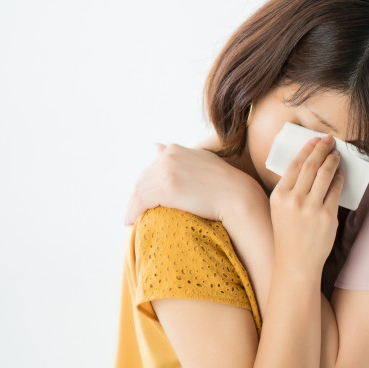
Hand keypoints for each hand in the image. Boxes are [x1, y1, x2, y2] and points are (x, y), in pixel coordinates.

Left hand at [125, 143, 263, 225]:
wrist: (237, 196)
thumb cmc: (224, 184)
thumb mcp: (200, 161)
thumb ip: (179, 155)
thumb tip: (156, 146)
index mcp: (175, 149)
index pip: (150, 169)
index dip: (144, 186)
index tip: (142, 200)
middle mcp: (168, 156)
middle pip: (142, 179)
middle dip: (135, 197)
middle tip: (132, 213)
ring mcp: (167, 170)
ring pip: (140, 190)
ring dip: (132, 206)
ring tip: (131, 220)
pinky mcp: (167, 188)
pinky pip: (142, 201)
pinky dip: (135, 211)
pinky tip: (133, 221)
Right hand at [269, 137, 343, 278]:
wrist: (296, 262)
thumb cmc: (288, 235)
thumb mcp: (279, 209)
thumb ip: (290, 189)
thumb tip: (309, 164)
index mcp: (279, 196)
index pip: (294, 165)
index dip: (307, 149)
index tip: (315, 140)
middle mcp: (294, 200)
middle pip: (311, 165)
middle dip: (322, 148)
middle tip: (329, 140)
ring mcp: (312, 208)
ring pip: (325, 174)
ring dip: (333, 160)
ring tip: (336, 154)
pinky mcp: (327, 216)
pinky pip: (336, 190)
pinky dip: (339, 178)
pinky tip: (340, 173)